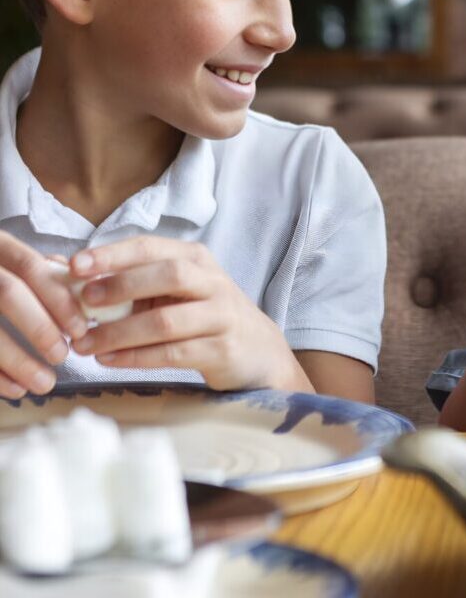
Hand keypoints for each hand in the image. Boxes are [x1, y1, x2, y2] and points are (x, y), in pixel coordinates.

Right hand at [0, 234, 87, 397]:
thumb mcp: (8, 261)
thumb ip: (39, 271)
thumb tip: (80, 286)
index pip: (29, 266)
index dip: (57, 297)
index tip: (80, 328)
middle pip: (8, 293)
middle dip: (39, 326)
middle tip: (63, 355)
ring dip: (19, 360)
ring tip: (46, 383)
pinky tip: (16, 389)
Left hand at [68, 237, 310, 391]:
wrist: (257, 350)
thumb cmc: (202, 315)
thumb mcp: (174, 291)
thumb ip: (129, 281)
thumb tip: (65, 271)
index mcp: (196, 258)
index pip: (151, 247)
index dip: (113, 254)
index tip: (75, 265)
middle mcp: (212, 281)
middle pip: (166, 275)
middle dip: (120, 286)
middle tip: (83, 302)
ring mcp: (220, 315)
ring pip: (166, 320)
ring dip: (120, 332)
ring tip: (85, 344)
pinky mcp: (222, 350)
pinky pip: (174, 353)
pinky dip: (137, 358)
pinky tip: (109, 360)